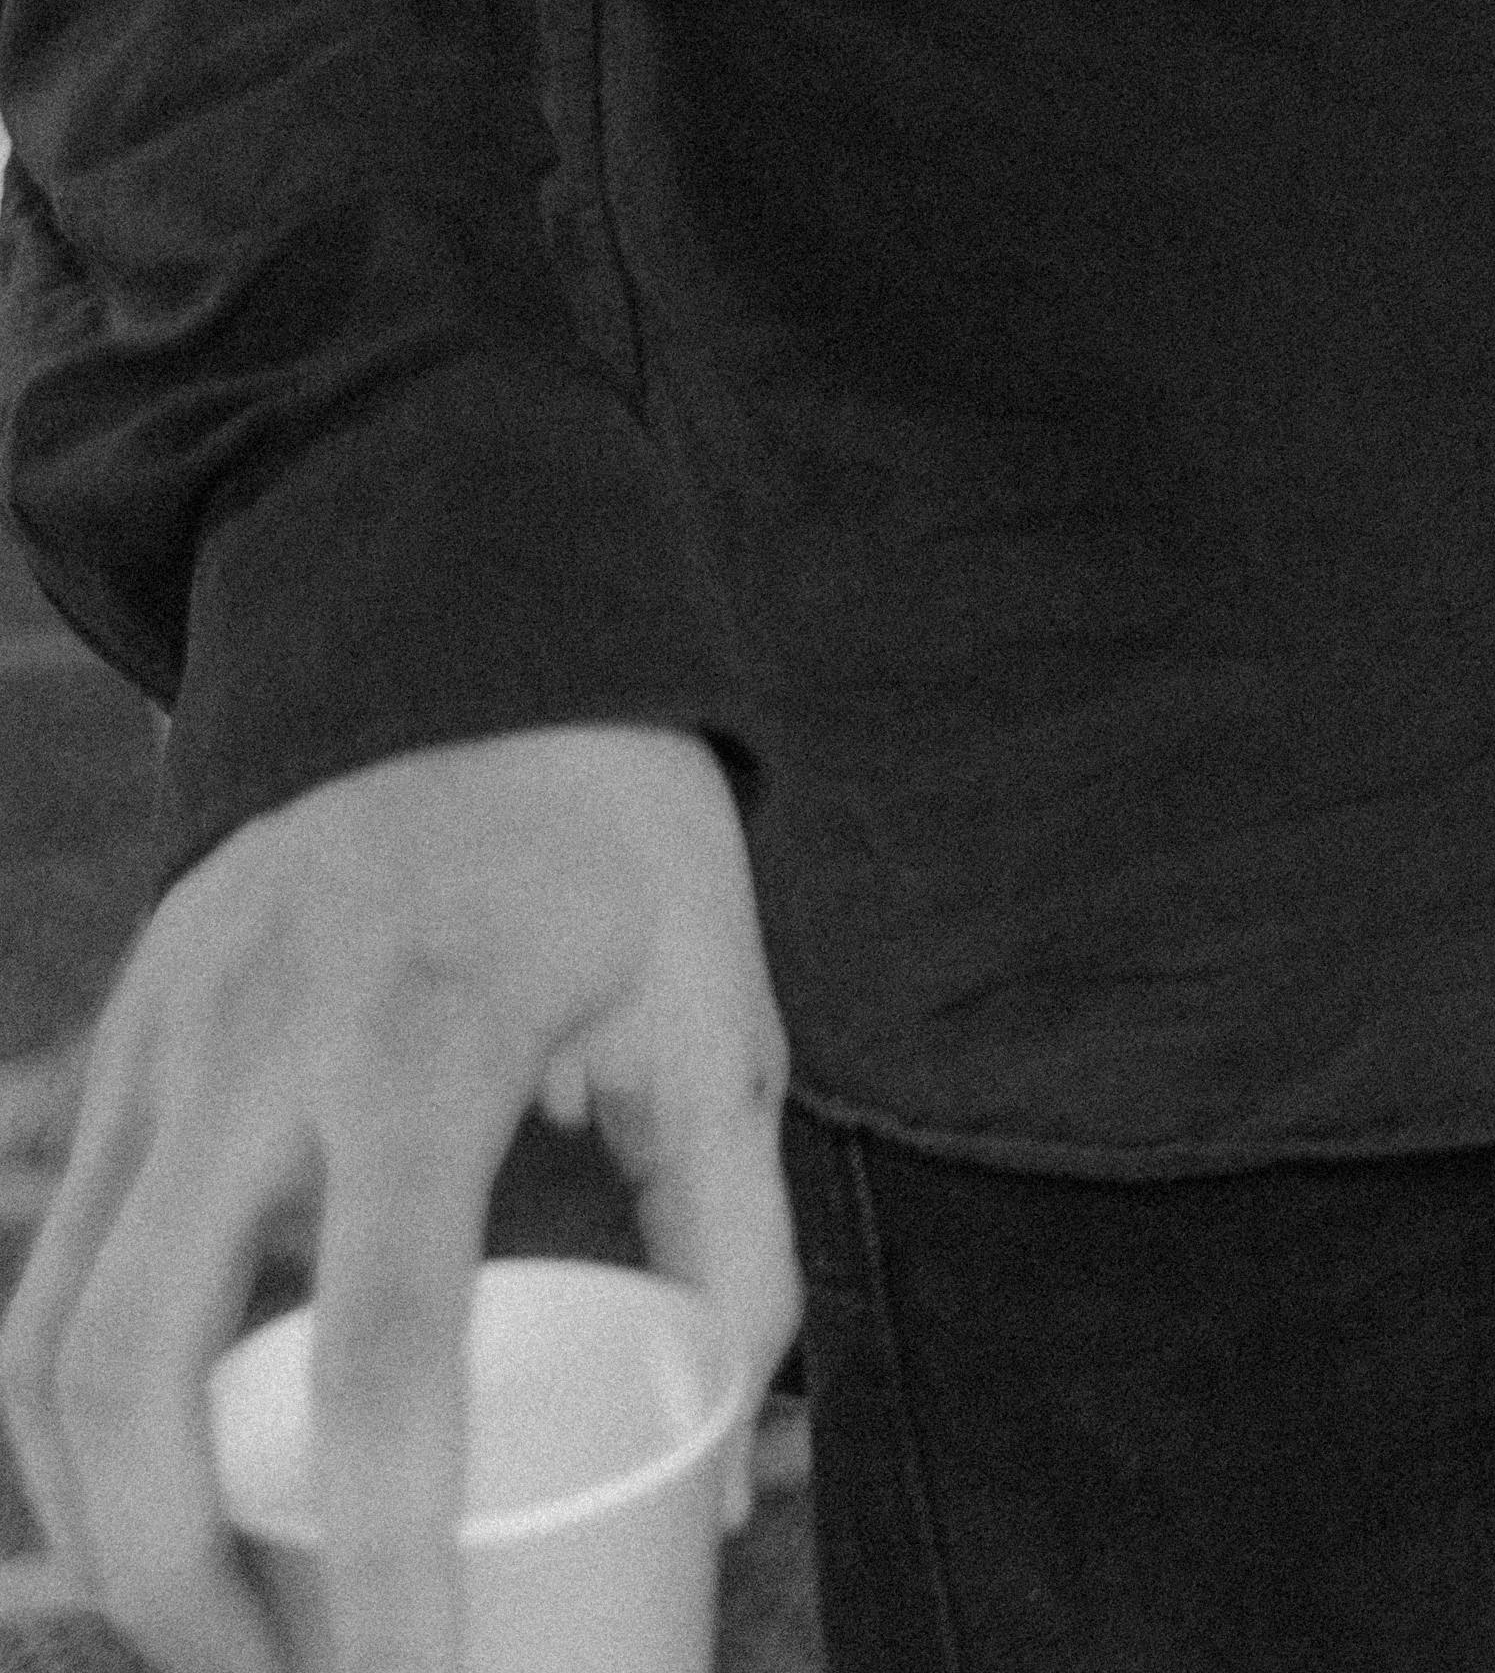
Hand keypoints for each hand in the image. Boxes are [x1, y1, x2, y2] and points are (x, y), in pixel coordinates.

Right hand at [3, 721, 796, 1672]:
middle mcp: (254, 1047)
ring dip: (102, 1528)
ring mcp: (158, 1046)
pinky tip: (155, 1500)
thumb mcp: (711, 997)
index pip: (377, 1351)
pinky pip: (45, 1278)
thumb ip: (729, 1230)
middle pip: (135, 1378)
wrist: (457, 618)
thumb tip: (714, 1456)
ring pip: (44, 1346)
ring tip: (224, 1631)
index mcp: (423, 1034)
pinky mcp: (117, 1050)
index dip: (388, 1557)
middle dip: (182, 1591)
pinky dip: (70, 1424)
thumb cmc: (607, 825)